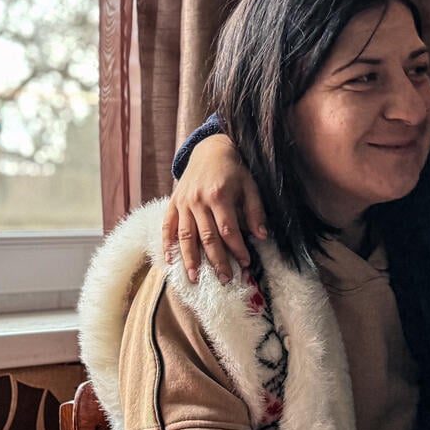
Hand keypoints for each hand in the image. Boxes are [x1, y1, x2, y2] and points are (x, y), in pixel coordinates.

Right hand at [162, 134, 267, 283]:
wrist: (210, 149)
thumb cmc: (234, 170)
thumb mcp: (250, 186)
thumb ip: (255, 211)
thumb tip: (262, 236)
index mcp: (219, 196)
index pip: (228, 230)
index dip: (237, 249)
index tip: (246, 264)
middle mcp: (198, 201)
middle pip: (207, 237)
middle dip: (216, 261)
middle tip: (224, 279)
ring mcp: (183, 202)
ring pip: (186, 235)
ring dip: (190, 259)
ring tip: (194, 278)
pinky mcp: (173, 203)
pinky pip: (168, 226)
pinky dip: (167, 244)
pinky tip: (170, 261)